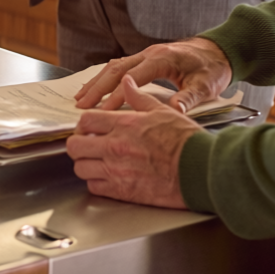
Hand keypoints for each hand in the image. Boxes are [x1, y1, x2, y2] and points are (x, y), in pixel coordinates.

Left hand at [67, 75, 201, 207]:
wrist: (199, 170)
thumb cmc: (186, 141)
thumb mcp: (163, 111)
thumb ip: (139, 98)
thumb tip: (126, 83)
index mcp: (124, 125)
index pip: (85, 120)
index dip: (83, 125)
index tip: (88, 129)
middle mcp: (115, 146)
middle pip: (75, 145)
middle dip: (79, 145)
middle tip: (88, 146)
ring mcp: (116, 170)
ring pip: (80, 167)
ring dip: (86, 164)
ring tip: (98, 163)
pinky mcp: (120, 191)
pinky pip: (93, 186)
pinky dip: (97, 182)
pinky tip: (108, 177)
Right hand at [75, 37, 233, 112]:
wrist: (220, 51)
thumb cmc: (213, 68)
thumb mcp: (206, 85)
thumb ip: (189, 97)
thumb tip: (175, 110)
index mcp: (162, 58)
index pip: (132, 78)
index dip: (117, 95)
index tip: (104, 111)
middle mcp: (150, 54)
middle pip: (115, 70)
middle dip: (97, 89)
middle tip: (82, 106)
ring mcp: (145, 55)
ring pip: (112, 67)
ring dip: (95, 83)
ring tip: (80, 99)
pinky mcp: (144, 59)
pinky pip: (118, 67)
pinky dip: (102, 78)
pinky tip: (93, 88)